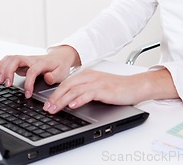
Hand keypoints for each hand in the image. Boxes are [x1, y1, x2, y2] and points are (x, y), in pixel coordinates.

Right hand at [0, 45, 80, 98]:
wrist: (60, 57)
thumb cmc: (60, 66)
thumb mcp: (62, 72)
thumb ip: (55, 76)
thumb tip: (47, 78)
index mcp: (42, 63)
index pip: (32, 71)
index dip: (28, 83)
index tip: (28, 94)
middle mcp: (32, 59)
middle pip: (17, 59)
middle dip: (9, 72)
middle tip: (7, 85)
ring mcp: (26, 60)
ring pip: (11, 58)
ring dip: (3, 68)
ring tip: (0, 81)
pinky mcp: (22, 62)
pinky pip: (9, 59)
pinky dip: (2, 65)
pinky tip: (0, 73)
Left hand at [43, 67, 178, 112]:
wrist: (135, 86)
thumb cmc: (117, 88)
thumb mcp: (98, 87)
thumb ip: (85, 90)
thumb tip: (69, 100)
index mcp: (87, 74)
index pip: (67, 83)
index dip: (55, 93)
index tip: (47, 104)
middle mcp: (91, 76)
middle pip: (68, 85)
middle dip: (55, 97)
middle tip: (47, 108)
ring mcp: (97, 82)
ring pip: (75, 90)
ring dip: (62, 100)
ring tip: (54, 109)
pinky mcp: (104, 89)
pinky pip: (88, 93)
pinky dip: (79, 99)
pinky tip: (72, 105)